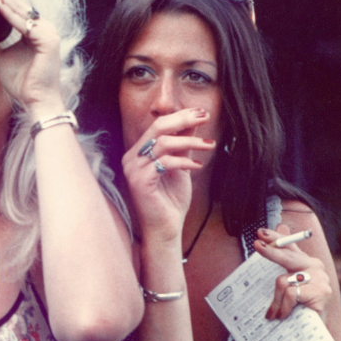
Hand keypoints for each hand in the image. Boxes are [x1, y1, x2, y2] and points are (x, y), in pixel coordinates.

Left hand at [0, 0, 65, 116]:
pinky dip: (11, 14)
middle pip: (16, 3)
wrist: (36, 99)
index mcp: (34, 28)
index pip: (13, 6)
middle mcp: (42, 26)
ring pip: (20, 9)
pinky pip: (25, 24)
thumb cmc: (23, 81)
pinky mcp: (48, 39)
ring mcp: (47, 31)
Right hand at [122, 109, 214, 243]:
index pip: (158, 125)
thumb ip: (182, 144)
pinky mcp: (140, 182)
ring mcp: (133, 170)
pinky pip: (165, 163)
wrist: (165, 228)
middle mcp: (131, 158)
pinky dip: (184, 162)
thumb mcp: (180, 165)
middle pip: (157, 128)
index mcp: (138, 152)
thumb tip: (193, 121)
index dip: (180, 116)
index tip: (202, 112)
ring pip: (163, 144)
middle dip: (183, 120)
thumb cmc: (171, 200)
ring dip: (190, 142)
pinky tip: (197, 166)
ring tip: (209, 146)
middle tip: (205, 117)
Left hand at [255, 224, 331, 319]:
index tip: (260, 233)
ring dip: (276, 300)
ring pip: (283, 281)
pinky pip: (290, 294)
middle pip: (288, 257)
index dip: (276, 238)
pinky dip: (283, 306)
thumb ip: (283, 263)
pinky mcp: (321, 292)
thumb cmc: (298, 308)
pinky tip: (283, 316)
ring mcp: (320, 279)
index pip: (290, 246)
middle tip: (256, 245)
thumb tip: (281, 228)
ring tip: (274, 314)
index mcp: (306, 263)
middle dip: (271, 252)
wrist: (314, 332)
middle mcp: (315, 267)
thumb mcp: (287, 286)